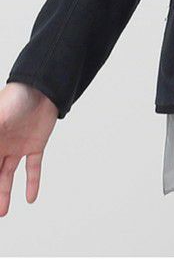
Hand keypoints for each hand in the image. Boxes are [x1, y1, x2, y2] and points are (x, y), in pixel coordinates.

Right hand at [0, 83, 58, 215]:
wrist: (43, 86)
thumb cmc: (16, 97)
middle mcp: (1, 145)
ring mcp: (17, 146)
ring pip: (8, 175)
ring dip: (5, 193)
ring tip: (2, 213)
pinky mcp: (35, 145)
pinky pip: (33, 167)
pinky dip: (33, 182)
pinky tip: (31, 199)